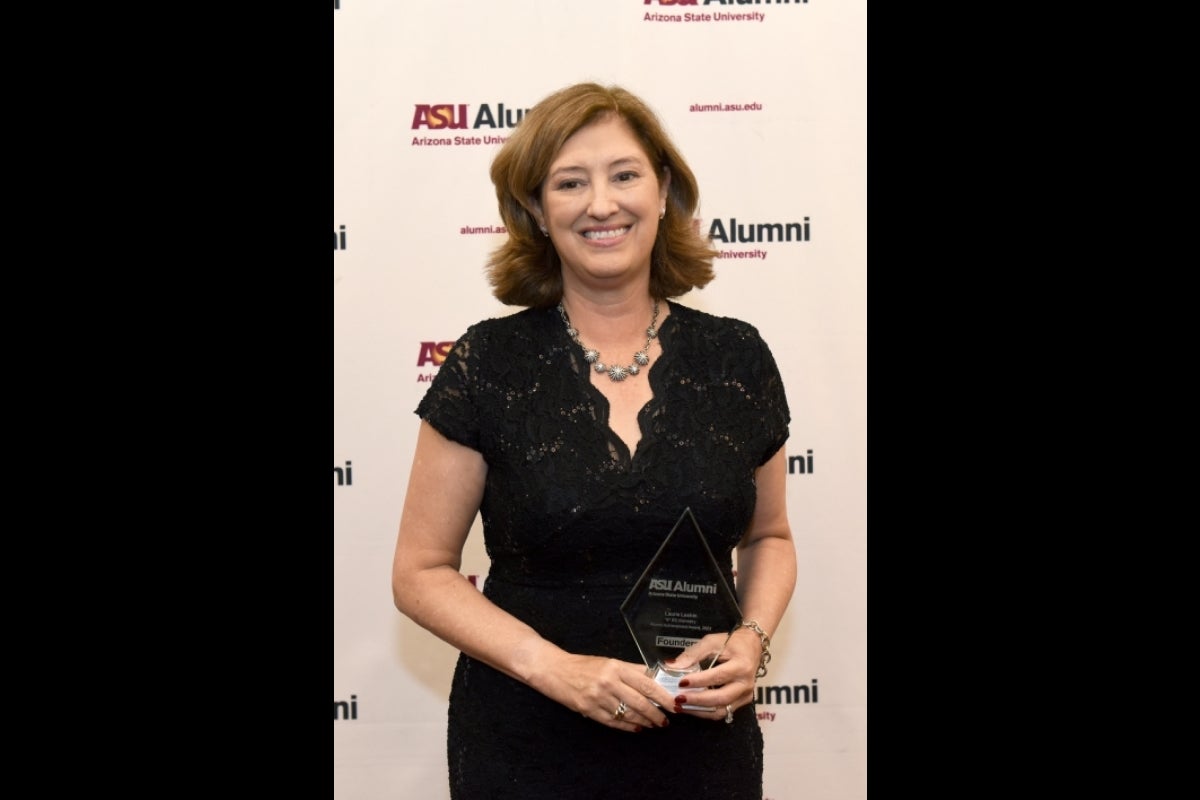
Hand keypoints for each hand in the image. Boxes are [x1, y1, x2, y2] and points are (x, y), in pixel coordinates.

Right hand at [535, 652, 675, 732]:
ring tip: (654, 724)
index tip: (675, 705)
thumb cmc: (584, 665)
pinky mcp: (589, 710)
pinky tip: (636, 728)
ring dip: (645, 721)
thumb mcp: (610, 662)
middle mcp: (609, 681)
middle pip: (640, 702)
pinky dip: (628, 726)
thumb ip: (632, 670)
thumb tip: (656, 679)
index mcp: (616, 666)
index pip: (647, 683)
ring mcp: (598, 697)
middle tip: (666, 720)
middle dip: (656, 714)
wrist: (555, 670)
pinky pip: (614, 722)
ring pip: (629, 714)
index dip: (663, 697)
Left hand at [664, 628, 760, 722]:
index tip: (681, 682)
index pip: (718, 676)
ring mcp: (746, 695)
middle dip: (697, 700)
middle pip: (721, 698)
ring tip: (681, 706)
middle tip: (679, 699)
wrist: (752, 646)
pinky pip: (723, 712)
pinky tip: (692, 707)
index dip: (699, 681)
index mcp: (741, 665)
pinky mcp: (743, 702)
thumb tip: (672, 666)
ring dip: (699, 711)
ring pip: (721, 710)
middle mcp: (746, 683)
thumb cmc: (731, 643)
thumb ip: (692, 654)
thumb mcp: (711, 642)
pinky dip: (706, 712)